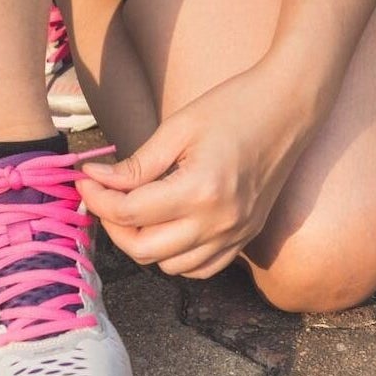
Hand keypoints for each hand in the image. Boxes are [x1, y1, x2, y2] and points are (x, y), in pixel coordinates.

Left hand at [77, 60, 322, 278]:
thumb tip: (96, 180)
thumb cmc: (234, 106)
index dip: (98, 198)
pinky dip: (176, 257)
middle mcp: (219, 222)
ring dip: (144, 243)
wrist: (290, 107)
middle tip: (104, 196)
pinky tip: (168, 227)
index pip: (130, 213)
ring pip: (170, 267)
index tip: (86, 180)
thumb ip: (137, 164)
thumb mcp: (178, 128)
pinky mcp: (246, 237)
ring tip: (135, 210)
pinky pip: (201, 268)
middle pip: (144, 249)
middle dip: (113, 225)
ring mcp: (236, 234)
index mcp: (200, 190)